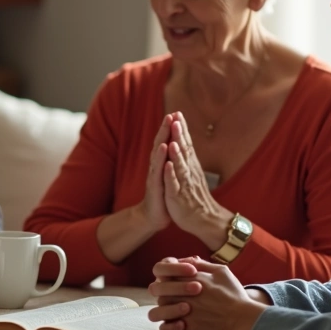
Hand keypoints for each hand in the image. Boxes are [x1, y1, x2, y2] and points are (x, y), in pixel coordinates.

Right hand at [137, 114, 174, 233]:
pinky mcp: (155, 188)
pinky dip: (161, 162)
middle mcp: (156, 167)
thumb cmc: (163, 194)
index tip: (177, 113)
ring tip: (166, 128)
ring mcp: (154, 177)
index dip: (170, 129)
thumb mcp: (168, 175)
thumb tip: (174, 144)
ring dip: (162, 141)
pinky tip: (164, 153)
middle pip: (159, 144)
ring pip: (157, 156)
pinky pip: (158, 174)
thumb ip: (170, 160)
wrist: (153, 215)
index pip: (165, 142)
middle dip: (165, 129)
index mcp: (161, 163)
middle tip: (170, 115)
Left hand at [147, 256, 266, 329]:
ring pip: (158, 310)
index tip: (171, 282)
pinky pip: (166, 328)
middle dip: (163, 293)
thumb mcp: (222, 272)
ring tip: (175, 312)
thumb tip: (185, 260)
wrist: (245, 322)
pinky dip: (168, 327)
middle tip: (174, 298)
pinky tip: (179, 325)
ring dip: (164, 310)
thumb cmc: (235, 296)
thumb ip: (201, 264)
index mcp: (190, 278)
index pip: (162, 273)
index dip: (165, 278)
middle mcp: (183, 294)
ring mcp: (183, 313)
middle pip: (158, 291)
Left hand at [163, 113, 232, 245]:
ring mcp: (184, 184)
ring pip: (180, 166)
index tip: (177, 112)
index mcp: (191, 166)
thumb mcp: (192, 174)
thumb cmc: (196, 196)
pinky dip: (171, 175)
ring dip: (176, 153)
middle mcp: (189, 172)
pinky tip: (168, 165)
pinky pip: (174, 185)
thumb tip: (186, 141)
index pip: (186, 144)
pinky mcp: (178, 197)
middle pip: (184, 151)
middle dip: (179, 134)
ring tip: (172, 139)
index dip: (182, 129)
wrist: (204, 220)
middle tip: (176, 117)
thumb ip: (189, 158)